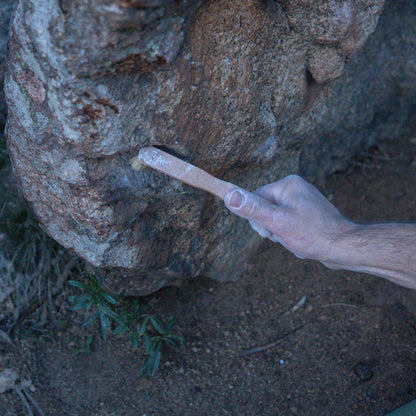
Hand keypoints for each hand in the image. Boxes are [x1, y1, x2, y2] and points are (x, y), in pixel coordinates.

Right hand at [224, 175, 354, 262]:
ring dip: (281, 233)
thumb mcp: (277, 222)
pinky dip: (291, 235)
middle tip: (287, 234)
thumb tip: (229, 195)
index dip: (259, 218)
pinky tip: (302, 240)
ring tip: (297, 238)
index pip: (256, 198)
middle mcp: (295, 189)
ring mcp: (302, 201)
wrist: (343, 247)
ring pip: (275, 219)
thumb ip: (252, 208)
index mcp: (288, 184)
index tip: (272, 229)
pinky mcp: (307, 213)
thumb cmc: (312, 234)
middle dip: (271, 227)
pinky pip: (287, 224)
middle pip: (265, 209)